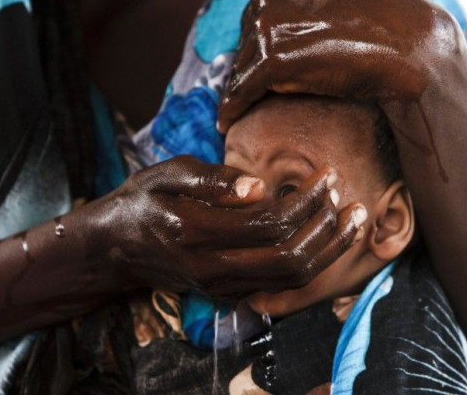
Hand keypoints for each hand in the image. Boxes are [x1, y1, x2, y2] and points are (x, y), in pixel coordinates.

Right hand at [93, 156, 364, 297]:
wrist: (113, 250)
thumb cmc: (141, 201)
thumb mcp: (167, 174)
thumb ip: (213, 180)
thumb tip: (260, 187)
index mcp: (197, 232)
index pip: (271, 224)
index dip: (308, 202)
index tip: (327, 177)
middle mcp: (213, 268)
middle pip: (291, 260)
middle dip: (329, 231)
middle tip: (350, 200)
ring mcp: (222, 286)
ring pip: (291, 280)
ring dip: (329, 251)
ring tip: (353, 220)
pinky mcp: (228, 292)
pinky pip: (281, 287)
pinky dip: (312, 265)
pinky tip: (329, 241)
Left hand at [217, 0, 466, 131]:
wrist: (406, 45)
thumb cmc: (382, 25)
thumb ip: (311, 0)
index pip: (254, 16)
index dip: (256, 46)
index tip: (258, 68)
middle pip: (243, 42)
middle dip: (248, 69)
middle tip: (252, 96)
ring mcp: (267, 26)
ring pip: (240, 68)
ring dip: (240, 93)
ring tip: (239, 113)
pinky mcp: (270, 61)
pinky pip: (240, 90)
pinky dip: (231, 110)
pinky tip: (226, 125)